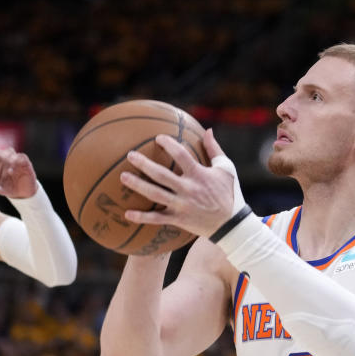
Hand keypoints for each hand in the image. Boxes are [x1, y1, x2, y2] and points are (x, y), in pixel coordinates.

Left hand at [0, 148, 37, 197]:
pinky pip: (21, 157)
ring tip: (2, 180)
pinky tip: (10, 172)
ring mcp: (16, 158)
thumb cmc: (5, 184)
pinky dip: (14, 163)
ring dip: (3, 169)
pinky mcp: (26, 162)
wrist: (20, 194)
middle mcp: (6, 155)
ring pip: (7, 155)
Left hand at [120, 129, 234, 237]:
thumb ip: (214, 150)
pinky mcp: (178, 220)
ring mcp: (181, 206)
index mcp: (199, 175)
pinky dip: (142, 218)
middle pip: (161, 175)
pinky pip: (157, 219)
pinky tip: (127, 214)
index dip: (169, 144)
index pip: (181, 155)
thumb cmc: (229, 194)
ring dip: (138, 186)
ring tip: (123, 177)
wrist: (231, 225)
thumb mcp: (226, 169)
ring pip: (155, 195)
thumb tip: (208, 130)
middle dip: (144, 164)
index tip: (157, 137)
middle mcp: (188, 190)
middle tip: (130, 155)